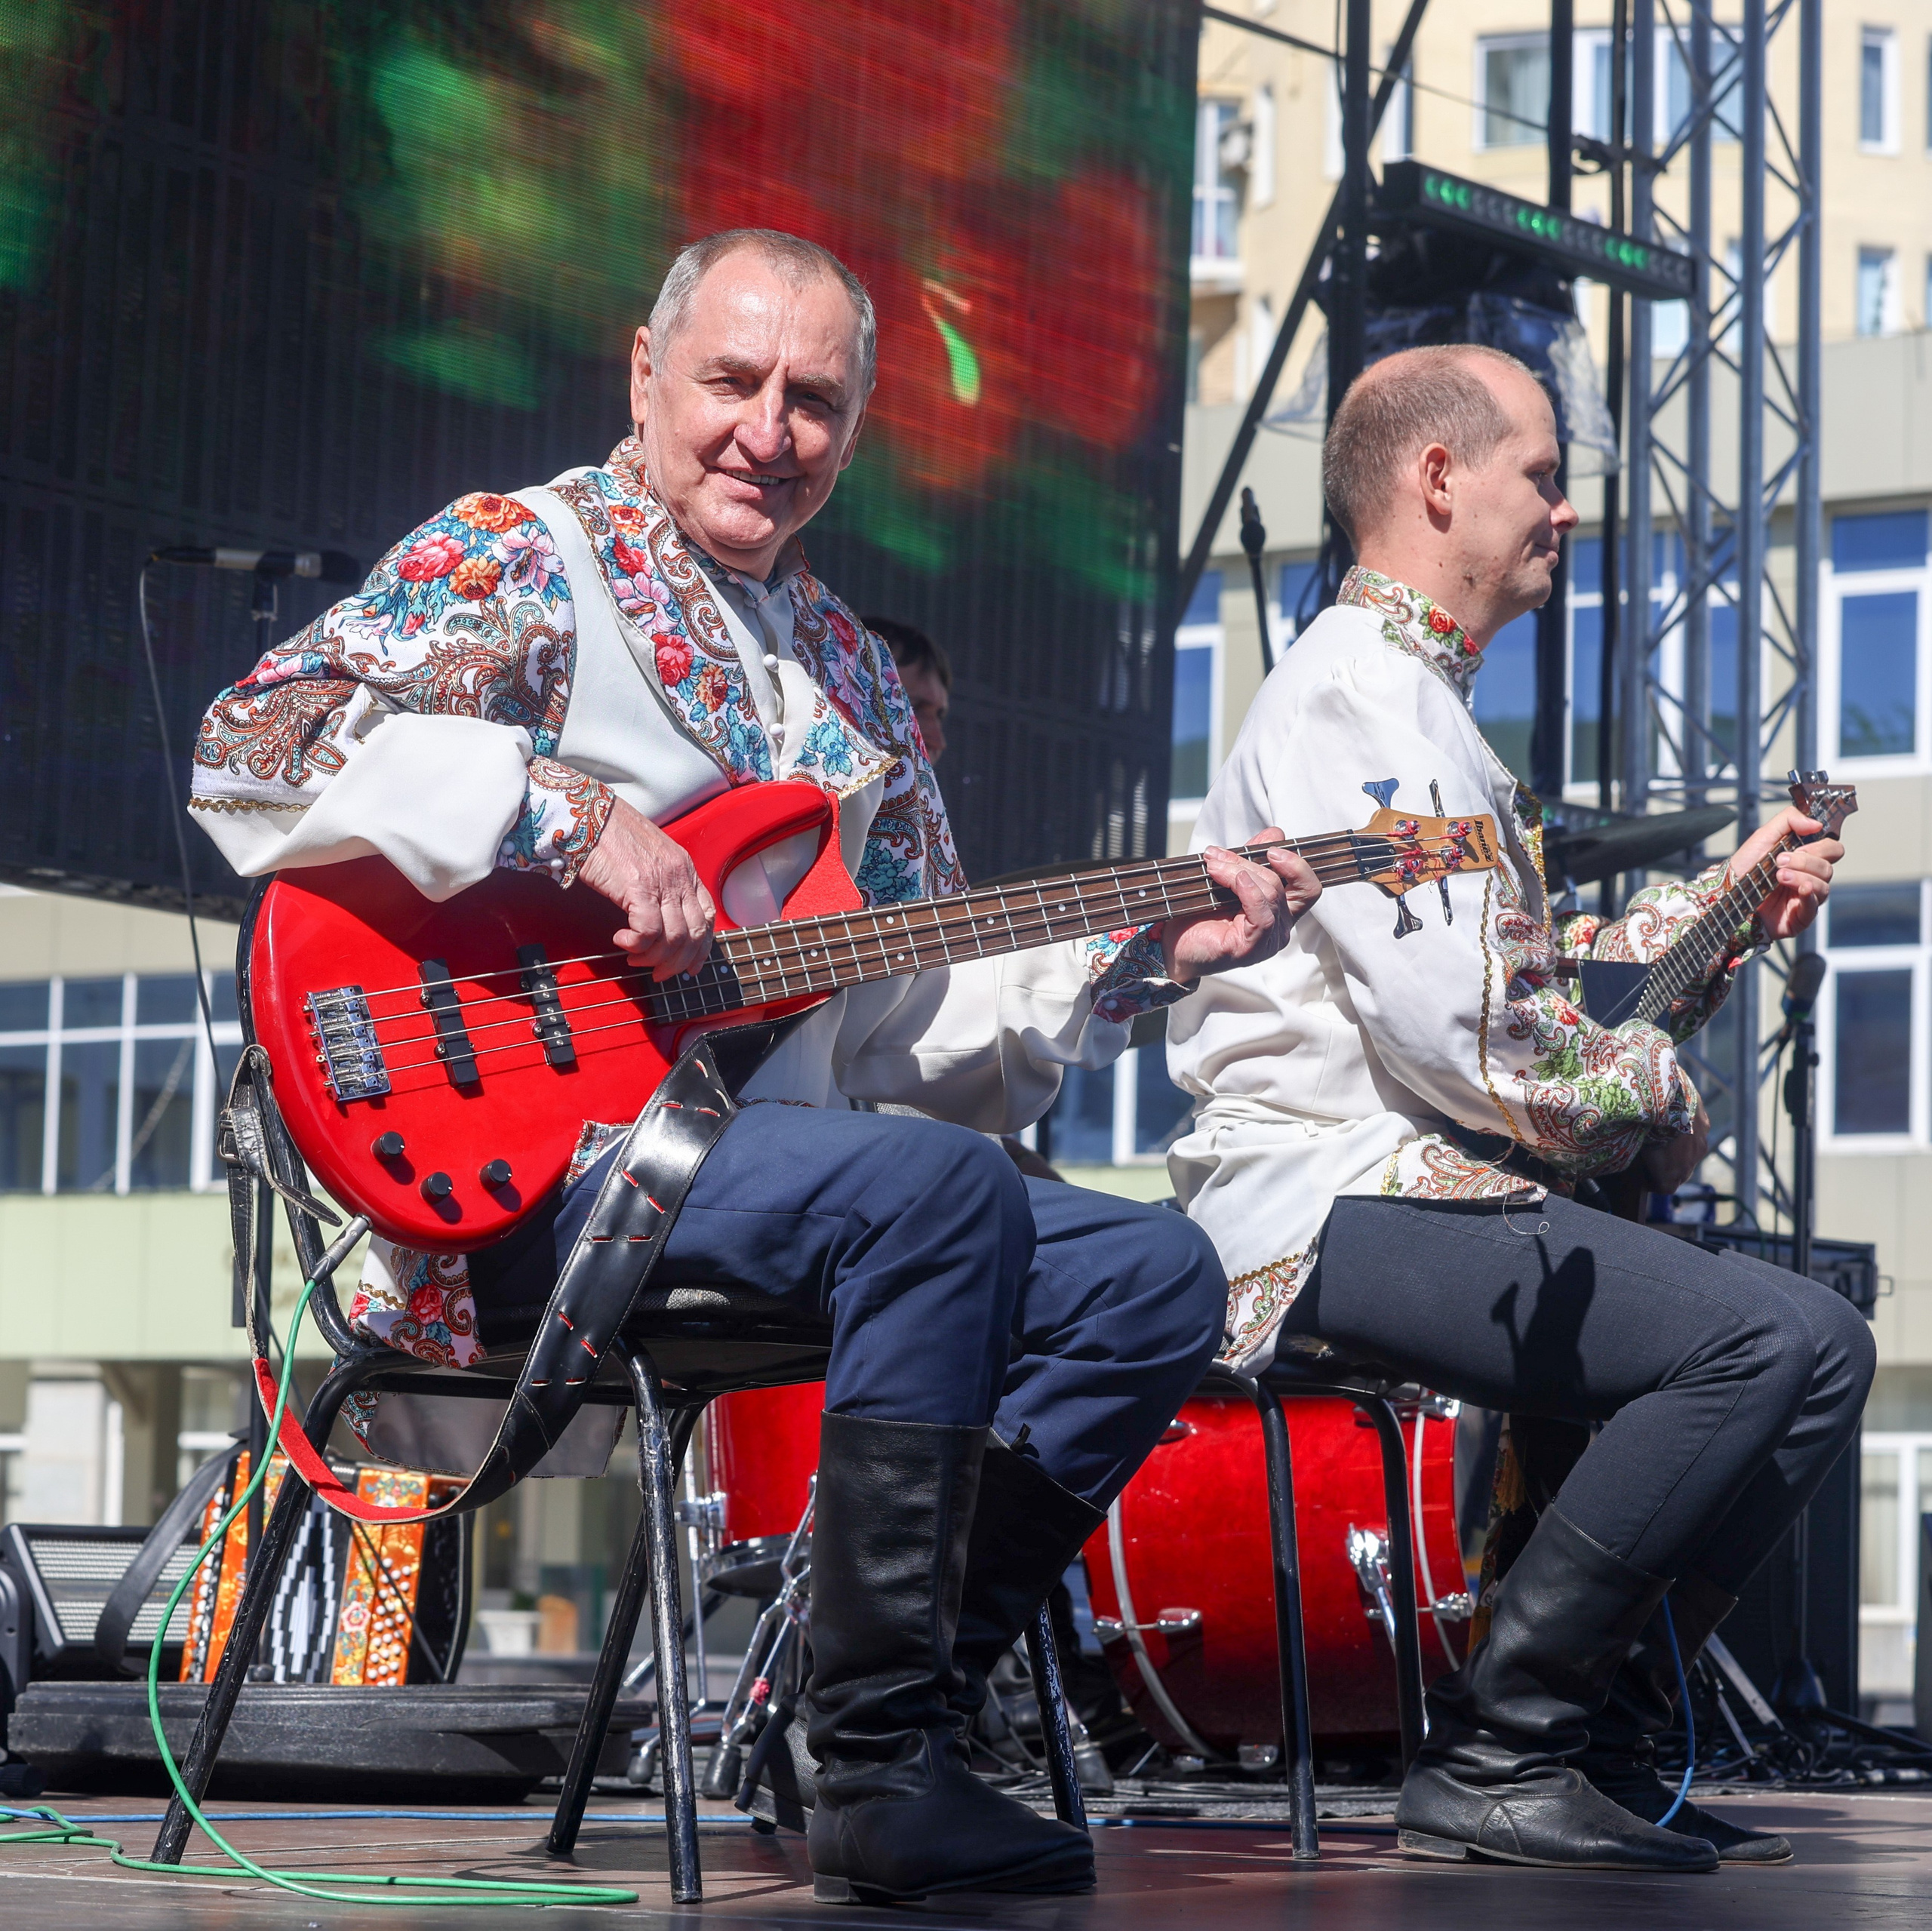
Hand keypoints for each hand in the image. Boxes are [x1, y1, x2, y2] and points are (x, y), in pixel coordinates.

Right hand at [574, 797, 715, 980]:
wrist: (586, 814)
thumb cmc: (609, 833)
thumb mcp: (647, 856)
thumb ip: (659, 881)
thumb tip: (658, 915)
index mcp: (684, 868)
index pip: (708, 915)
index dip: (702, 947)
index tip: (690, 965)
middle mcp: (679, 875)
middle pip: (696, 933)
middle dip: (678, 962)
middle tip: (659, 973)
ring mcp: (661, 881)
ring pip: (675, 938)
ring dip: (654, 958)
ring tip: (635, 958)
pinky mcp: (638, 888)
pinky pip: (649, 932)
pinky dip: (636, 945)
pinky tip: (621, 941)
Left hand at [1161, 829, 1320, 983]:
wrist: (1172, 944)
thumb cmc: (1199, 915)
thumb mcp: (1228, 879)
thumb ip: (1252, 858)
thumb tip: (1275, 833)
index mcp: (1280, 910)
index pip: (1308, 888)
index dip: (1298, 865)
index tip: (1271, 848)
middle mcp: (1280, 927)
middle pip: (1290, 885)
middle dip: (1254, 861)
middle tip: (1219, 854)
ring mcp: (1268, 940)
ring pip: (1272, 894)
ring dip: (1241, 871)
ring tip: (1213, 865)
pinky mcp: (1252, 948)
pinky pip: (1263, 916)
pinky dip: (1250, 891)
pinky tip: (1234, 880)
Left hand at [1639, 1099, 1708, 1195]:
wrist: (1668, 1101)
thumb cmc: (1645, 1127)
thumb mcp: (1635, 1146)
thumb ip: (1638, 1159)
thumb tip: (1631, 1159)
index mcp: (1671, 1173)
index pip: (1667, 1188)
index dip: (1655, 1183)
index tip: (1644, 1177)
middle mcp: (1689, 1163)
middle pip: (1681, 1175)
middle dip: (1669, 1171)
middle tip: (1655, 1161)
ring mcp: (1699, 1145)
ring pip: (1692, 1156)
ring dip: (1681, 1153)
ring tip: (1666, 1140)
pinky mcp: (1705, 1127)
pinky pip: (1697, 1135)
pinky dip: (1688, 1133)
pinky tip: (1677, 1122)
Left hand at [1731, 807, 1840, 942]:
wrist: (1726, 892)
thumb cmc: (1746, 866)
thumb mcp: (1764, 835)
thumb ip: (1789, 819)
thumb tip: (1817, 823)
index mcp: (1807, 858)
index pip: (1833, 849)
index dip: (1821, 846)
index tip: (1799, 846)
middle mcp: (1810, 877)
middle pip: (1828, 867)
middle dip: (1806, 861)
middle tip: (1780, 860)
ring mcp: (1806, 897)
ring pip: (1824, 885)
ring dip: (1802, 876)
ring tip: (1779, 875)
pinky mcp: (1800, 916)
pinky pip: (1814, 906)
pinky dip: (1809, 895)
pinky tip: (1799, 889)